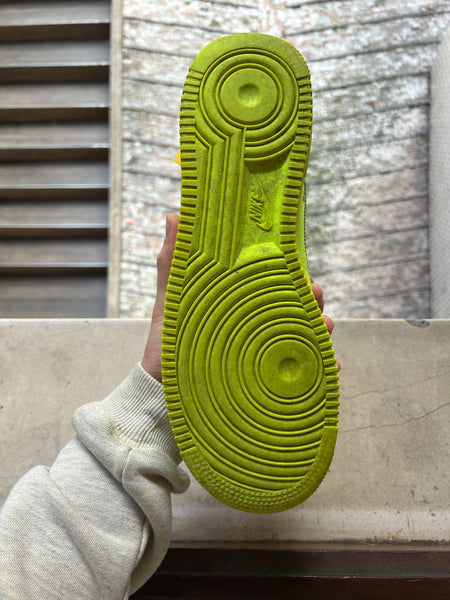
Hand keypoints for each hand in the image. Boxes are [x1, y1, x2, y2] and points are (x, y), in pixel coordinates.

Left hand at [142, 213, 340, 379]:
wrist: (161, 397)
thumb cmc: (165, 350)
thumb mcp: (170, 304)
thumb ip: (172, 264)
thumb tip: (174, 216)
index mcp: (237, 309)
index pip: (270, 287)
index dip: (288, 274)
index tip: (297, 264)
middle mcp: (254, 331)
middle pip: (293, 310)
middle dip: (311, 300)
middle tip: (314, 292)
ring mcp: (263, 358)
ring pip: (303, 339)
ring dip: (320, 331)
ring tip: (325, 327)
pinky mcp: (267, 385)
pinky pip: (303, 377)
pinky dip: (321, 369)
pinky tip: (331, 365)